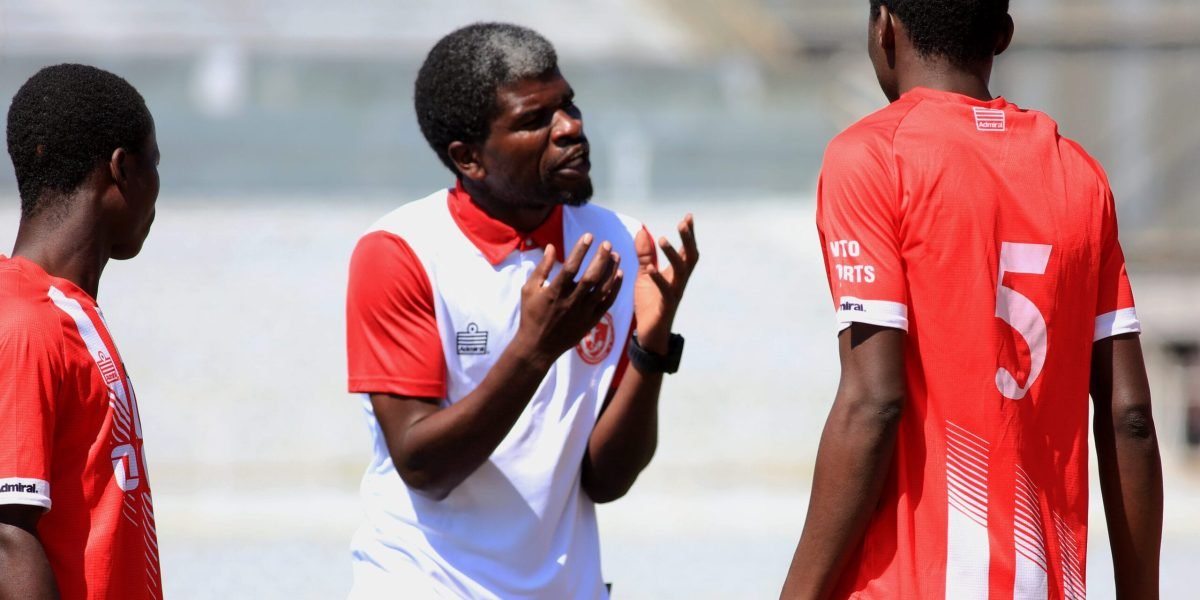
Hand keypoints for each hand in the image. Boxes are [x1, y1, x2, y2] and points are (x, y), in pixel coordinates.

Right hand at [515, 233, 623, 365]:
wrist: (538, 346)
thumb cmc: (531, 315)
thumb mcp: (529, 289)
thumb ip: (542, 267)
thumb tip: (551, 246)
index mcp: (555, 291)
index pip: (571, 267)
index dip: (581, 250)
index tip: (589, 236)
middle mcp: (571, 301)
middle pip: (591, 277)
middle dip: (601, 258)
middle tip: (607, 244)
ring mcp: (583, 312)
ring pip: (602, 289)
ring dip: (611, 270)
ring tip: (616, 256)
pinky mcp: (591, 321)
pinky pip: (607, 302)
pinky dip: (615, 288)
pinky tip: (619, 275)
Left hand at [633, 214, 697, 352]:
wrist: (649, 334)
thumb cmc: (650, 303)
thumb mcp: (645, 275)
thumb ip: (645, 255)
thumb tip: (641, 231)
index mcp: (675, 274)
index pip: (686, 250)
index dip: (689, 235)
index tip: (688, 216)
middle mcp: (679, 282)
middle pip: (690, 257)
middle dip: (688, 240)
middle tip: (683, 223)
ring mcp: (674, 294)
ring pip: (680, 272)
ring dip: (673, 254)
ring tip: (662, 239)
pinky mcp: (665, 307)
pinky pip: (665, 291)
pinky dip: (658, 279)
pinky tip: (651, 269)